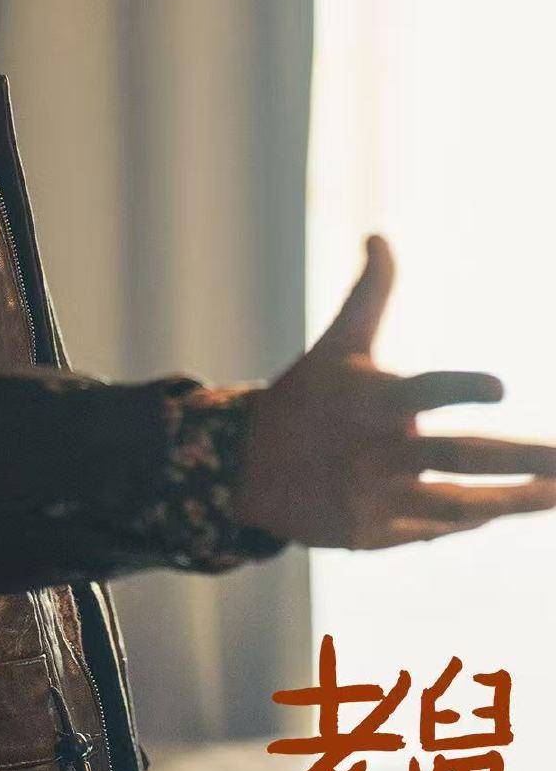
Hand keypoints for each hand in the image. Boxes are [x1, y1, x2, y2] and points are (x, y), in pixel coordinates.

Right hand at [231, 234, 555, 548]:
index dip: (461, 389)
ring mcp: (375, 497)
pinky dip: (472, 519)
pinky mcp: (372, 534)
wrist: (247, 467)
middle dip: (523, 460)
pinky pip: (436, 528)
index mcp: (370, 399)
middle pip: (461, 457)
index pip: (423, 390)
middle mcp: (375, 449)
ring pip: (461, 504)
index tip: (501, 386)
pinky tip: (506, 506)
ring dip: (516, 500)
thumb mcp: (335, 345)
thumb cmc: (306, 396)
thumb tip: (380, 236)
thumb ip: (369, 294)